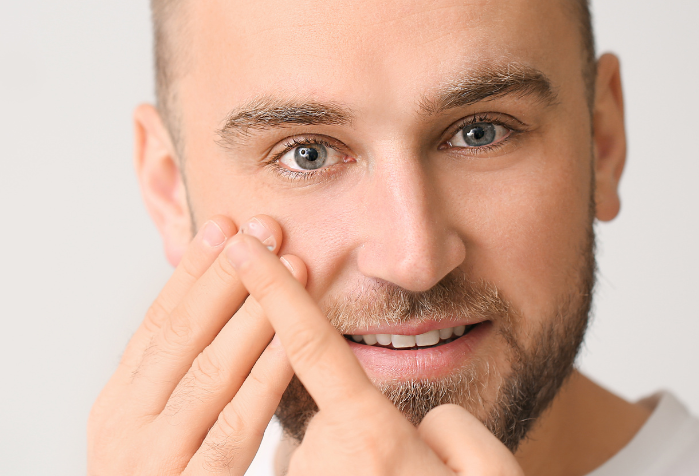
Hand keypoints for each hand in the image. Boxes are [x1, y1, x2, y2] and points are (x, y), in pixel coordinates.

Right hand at [88, 215, 306, 474]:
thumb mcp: (154, 439)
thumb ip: (176, 389)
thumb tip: (215, 322)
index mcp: (114, 411)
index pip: (155, 327)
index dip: (191, 275)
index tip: (223, 227)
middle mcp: (123, 430)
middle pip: (179, 337)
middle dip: (226, 276)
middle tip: (265, 227)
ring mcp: (152, 462)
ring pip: (207, 374)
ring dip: (252, 313)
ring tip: (288, 265)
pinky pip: (231, 428)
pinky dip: (260, 380)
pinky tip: (287, 345)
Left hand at [223, 234, 524, 475]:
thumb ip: (455, 432)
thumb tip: (411, 427)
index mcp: (373, 440)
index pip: (312, 348)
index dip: (273, 290)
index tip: (243, 245)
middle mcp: (322, 466)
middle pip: (317, 411)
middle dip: (343, 424)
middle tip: (395, 472)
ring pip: (313, 458)